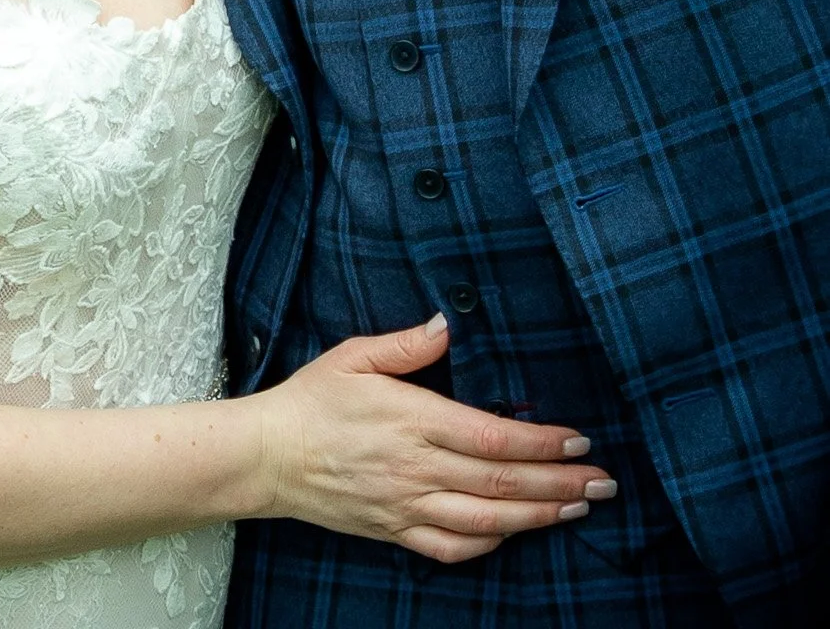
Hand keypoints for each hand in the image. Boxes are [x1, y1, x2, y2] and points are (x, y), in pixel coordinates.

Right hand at [256, 315, 618, 563]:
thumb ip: (404, 344)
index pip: (491, 437)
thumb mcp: (352, 356)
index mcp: (411, 419)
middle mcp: (416, 467)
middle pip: (502, 483)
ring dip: (539, 517)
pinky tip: (515, 536)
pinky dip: (490, 546)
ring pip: (487, 521)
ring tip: (577, 508)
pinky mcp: (395, 531)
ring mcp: (407, 505)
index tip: (579, 440)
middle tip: (604, 482)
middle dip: (560, 483)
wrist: (268, 456)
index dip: (541, 442)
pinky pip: (452, 548)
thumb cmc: (311, 399)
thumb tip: (447, 324)